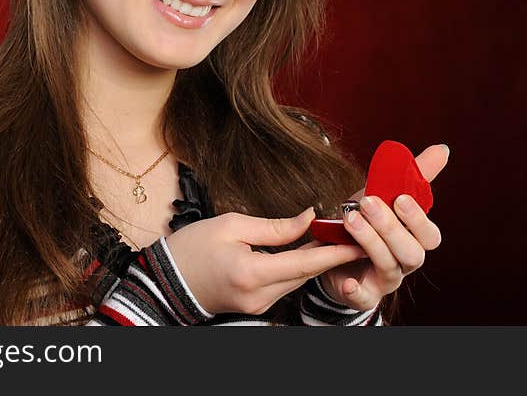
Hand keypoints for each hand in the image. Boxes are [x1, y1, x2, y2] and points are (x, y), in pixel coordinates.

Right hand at [164, 208, 366, 315]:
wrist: (167, 280)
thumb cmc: (193, 247)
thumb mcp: (232, 225)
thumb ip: (275, 226)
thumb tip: (308, 218)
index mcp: (252, 272)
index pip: (305, 263)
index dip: (335, 252)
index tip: (359, 242)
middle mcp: (258, 295)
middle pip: (304, 274)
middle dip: (329, 254)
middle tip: (350, 232)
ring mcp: (257, 305)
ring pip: (296, 281)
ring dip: (313, 261)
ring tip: (332, 237)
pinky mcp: (254, 306)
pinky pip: (283, 286)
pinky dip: (296, 269)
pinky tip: (304, 252)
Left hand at [318, 143, 447, 310]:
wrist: (340, 253)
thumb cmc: (370, 223)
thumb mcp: (386, 196)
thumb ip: (414, 176)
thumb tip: (442, 149)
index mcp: (415, 239)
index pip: (430, 235)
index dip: (417, 218)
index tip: (399, 197)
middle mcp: (406, 262)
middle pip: (412, 253)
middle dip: (390, 227)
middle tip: (367, 203)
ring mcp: (386, 280)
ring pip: (388, 266)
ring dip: (370, 243)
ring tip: (351, 220)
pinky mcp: (364, 293)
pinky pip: (363, 297)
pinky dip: (356, 290)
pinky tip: (347, 281)